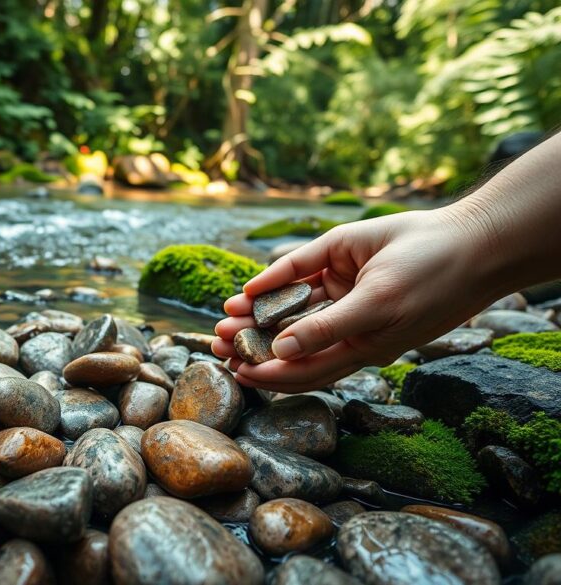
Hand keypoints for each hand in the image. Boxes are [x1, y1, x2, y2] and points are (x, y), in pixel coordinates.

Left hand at [211, 207, 506, 392]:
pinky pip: (300, 278)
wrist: (473, 239)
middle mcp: (347, 327)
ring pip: (290, 312)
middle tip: (214, 341)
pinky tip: (248, 292)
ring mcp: (344, 296)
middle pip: (288, 344)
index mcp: (358, 348)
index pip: (303, 371)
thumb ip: (326, 328)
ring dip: (255, 317)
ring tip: (221, 319)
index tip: (232, 368)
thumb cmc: (431, 277)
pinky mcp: (343, 265)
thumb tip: (279, 351)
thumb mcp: (376, 305)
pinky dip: (273, 285)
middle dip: (250, 345)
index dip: (265, 373)